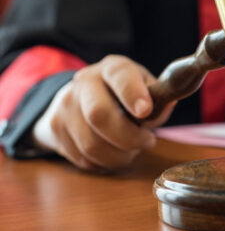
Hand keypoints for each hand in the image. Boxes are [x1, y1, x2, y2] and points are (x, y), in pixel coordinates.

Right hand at [32, 55, 174, 170]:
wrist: (82, 98)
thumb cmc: (125, 95)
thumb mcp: (145, 88)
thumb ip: (158, 99)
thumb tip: (163, 107)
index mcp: (111, 68)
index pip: (120, 76)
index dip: (133, 94)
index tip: (146, 111)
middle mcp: (84, 82)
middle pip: (99, 115)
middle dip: (128, 137)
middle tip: (147, 142)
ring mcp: (66, 105)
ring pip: (91, 144)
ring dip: (119, 155)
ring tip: (131, 149)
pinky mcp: (56, 129)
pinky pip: (83, 158)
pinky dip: (104, 162)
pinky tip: (113, 152)